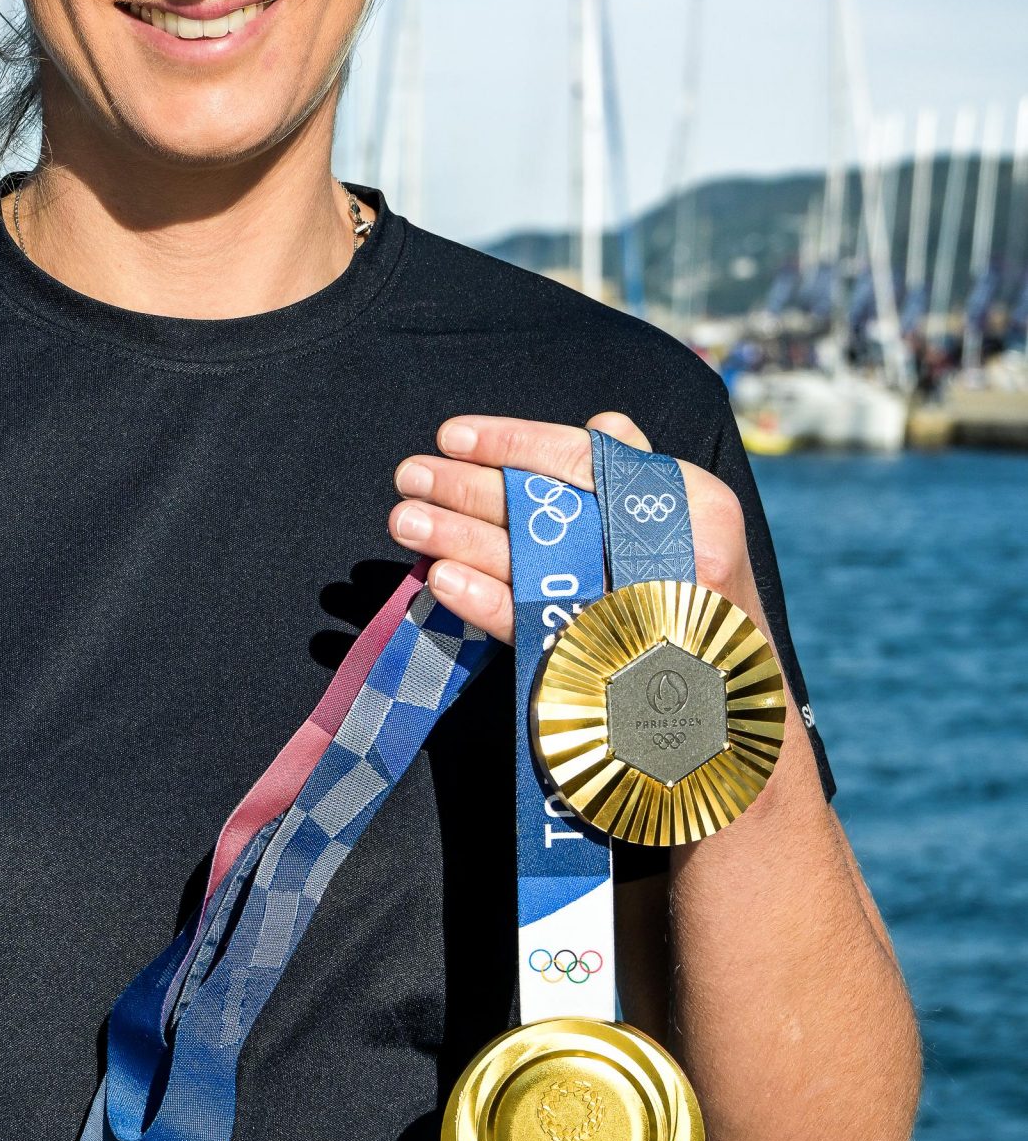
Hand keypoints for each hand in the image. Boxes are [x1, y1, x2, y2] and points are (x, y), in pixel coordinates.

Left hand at [388, 411, 758, 644]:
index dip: (513, 443)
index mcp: (692, 504)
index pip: (587, 458)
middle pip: (548, 508)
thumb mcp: (693, 529)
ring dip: (458, 538)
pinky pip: (532, 624)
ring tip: (406, 520)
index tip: (451, 436)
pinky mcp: (608, 666)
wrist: (735, 717)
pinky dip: (483, 600)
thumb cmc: (701, 607)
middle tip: (409, 475)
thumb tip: (606, 423)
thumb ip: (643, 477)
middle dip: (469, 488)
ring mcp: (638, 613)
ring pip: (531, 563)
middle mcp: (670, 553)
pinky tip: (440, 580)